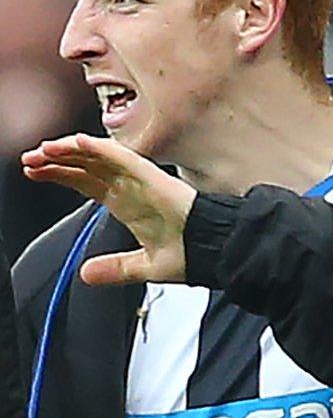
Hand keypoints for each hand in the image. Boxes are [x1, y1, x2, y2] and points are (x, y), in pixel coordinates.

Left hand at [21, 133, 196, 284]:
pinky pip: (122, 156)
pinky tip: (76, 143)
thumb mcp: (144, 266)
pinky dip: (98, 147)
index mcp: (130, 204)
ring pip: (99, 157)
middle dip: (55, 161)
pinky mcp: (153, 176)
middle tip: (29, 159)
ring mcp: (142, 180)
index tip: (33, 172)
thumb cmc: (194, 253)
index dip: (59, 175)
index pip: (87, 182)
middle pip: (86, 166)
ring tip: (43, 150)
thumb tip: (87, 274)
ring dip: (69, 151)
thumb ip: (115, 268)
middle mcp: (133, 188)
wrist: (219, 250)